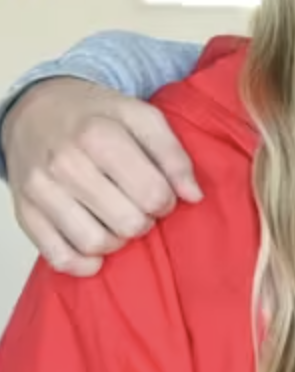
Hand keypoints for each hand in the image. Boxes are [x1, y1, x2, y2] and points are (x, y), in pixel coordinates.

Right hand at [2, 78, 199, 275]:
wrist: (36, 109)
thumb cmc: (96, 115)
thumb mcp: (141, 116)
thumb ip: (173, 155)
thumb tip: (194, 196)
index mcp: (98, 136)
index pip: (152, 194)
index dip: (167, 201)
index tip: (161, 193)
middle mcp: (64, 164)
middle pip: (127, 222)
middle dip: (145, 220)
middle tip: (140, 207)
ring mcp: (40, 190)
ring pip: (95, 243)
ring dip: (117, 241)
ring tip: (119, 221)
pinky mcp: (24, 212)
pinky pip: (58, 257)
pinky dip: (82, 262)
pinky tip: (96, 251)